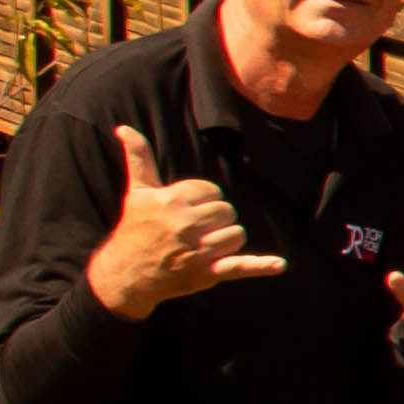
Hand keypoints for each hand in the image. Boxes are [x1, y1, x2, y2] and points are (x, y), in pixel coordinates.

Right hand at [85, 126, 286, 315]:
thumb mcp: (137, 193)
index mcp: (171, 200)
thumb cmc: (135, 229)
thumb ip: (139, 158)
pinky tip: (279, 265)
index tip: (182, 213)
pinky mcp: (207, 273)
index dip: (201, 201)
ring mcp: (196, 250)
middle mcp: (184, 224)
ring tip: (200, 247)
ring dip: (225, 241)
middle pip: (227, 212)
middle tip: (190, 232)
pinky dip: (260, 266)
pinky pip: (239, 266)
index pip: (212, 191)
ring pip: (236, 234)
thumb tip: (124, 128)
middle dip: (214, 220)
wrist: (125, 276)